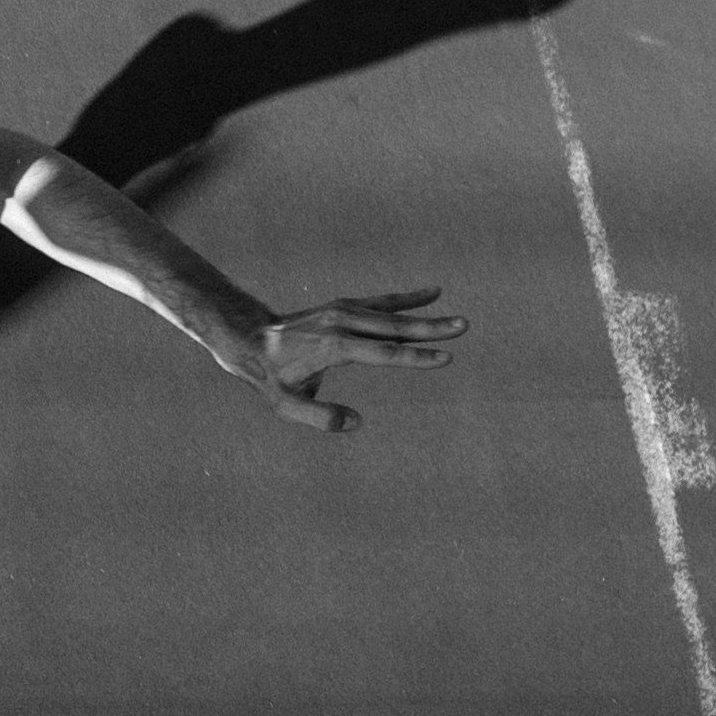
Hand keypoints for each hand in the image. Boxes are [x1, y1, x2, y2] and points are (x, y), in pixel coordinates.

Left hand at [218, 285, 460, 432]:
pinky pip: (382, 302)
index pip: (383, 353)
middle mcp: (341, 323)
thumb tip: (356, 422)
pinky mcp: (344, 305)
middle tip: (463, 326)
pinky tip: (432, 293)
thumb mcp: (286, 404)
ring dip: (427, 315)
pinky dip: (407, 299)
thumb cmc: (271, 377)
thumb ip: (319, 416)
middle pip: (394, 328)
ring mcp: (343, 310)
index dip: (415, 357)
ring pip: (392, 313)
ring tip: (458, 319)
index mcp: (333, 346)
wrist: (252, 339)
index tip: (444, 358)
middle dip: (431, 329)